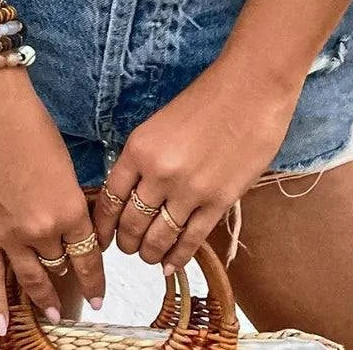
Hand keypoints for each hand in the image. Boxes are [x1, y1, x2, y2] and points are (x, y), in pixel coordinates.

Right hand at [0, 71, 105, 332]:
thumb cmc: (30, 124)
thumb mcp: (63, 162)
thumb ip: (66, 198)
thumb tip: (68, 219)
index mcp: (70, 208)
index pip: (88, 255)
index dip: (95, 279)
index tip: (100, 295)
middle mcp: (43, 229)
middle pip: (60, 266)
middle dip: (69, 284)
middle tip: (76, 303)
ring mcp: (9, 234)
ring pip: (29, 277)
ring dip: (41, 297)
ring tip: (50, 314)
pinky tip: (2, 327)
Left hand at [93, 56, 297, 271]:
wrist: (251, 88)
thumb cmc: (207, 99)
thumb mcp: (161, 124)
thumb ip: (147, 158)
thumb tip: (135, 192)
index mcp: (139, 148)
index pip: (110, 198)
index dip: (103, 224)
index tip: (102, 237)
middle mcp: (159, 172)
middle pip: (131, 223)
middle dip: (126, 242)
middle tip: (128, 247)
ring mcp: (189, 190)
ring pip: (158, 238)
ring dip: (149, 253)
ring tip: (149, 256)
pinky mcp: (218, 202)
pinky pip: (190, 240)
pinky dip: (178, 257)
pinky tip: (171, 265)